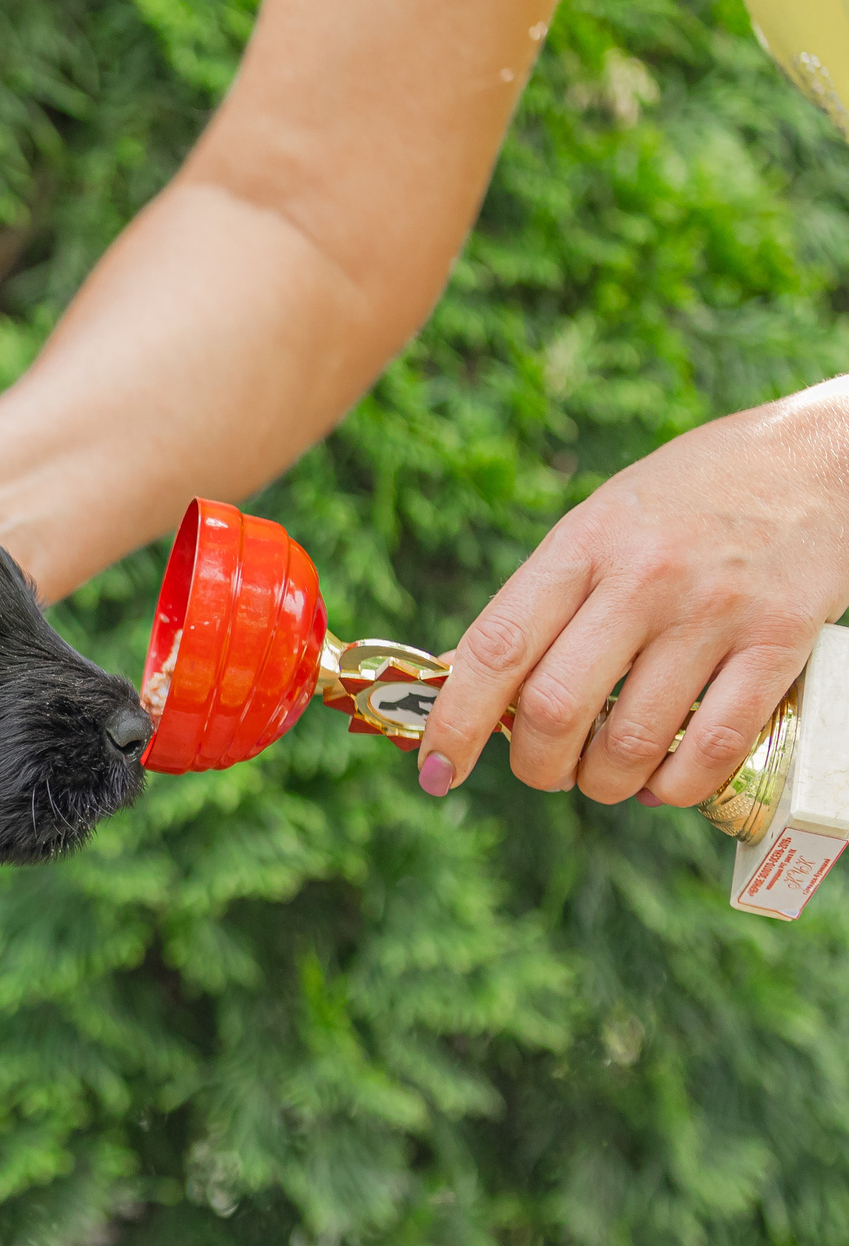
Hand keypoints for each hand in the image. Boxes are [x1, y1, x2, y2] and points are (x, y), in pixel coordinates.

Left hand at [418, 381, 848, 808]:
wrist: (821, 458)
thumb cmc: (691, 498)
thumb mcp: (602, 521)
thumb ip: (546, 598)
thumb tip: (474, 684)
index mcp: (583, 544)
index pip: (495, 648)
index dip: (455, 724)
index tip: (436, 771)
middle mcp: (644, 577)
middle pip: (556, 709)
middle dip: (536, 765)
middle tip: (544, 771)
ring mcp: (714, 612)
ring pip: (632, 742)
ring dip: (603, 783)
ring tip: (604, 776)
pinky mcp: (779, 642)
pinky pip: (714, 747)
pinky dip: (674, 787)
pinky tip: (661, 783)